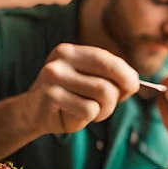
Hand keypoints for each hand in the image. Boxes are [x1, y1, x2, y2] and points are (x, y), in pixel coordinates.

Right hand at [19, 43, 139, 134]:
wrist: (32, 113)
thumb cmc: (68, 97)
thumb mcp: (88, 81)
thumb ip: (110, 77)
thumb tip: (135, 83)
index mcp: (71, 51)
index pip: (108, 59)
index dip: (126, 74)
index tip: (133, 87)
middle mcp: (61, 59)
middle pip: (109, 79)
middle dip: (117, 96)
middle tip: (109, 104)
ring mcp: (54, 77)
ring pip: (103, 94)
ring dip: (104, 109)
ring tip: (91, 110)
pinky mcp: (51, 96)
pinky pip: (89, 110)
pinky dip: (90, 117)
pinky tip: (76, 115)